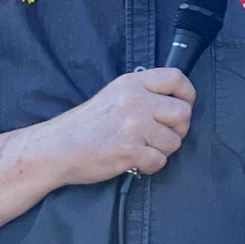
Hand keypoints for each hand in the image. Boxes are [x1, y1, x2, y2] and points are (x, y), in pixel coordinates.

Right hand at [35, 69, 194, 183]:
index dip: (187, 94)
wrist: (57, 147)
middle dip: (178, 129)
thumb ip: (143, 93)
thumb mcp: (114, 95)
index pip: (176, 78)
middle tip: (160, 135)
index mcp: (131, 83)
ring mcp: (133, 126)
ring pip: (174, 141)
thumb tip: (176, 101)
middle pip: (183, 113)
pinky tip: (134, 160)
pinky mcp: (130, 150)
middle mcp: (135, 101)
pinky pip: (160, 161)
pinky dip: (150, 166)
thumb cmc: (87, 125)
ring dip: (162, 150)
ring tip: (141, 148)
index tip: (183, 105)